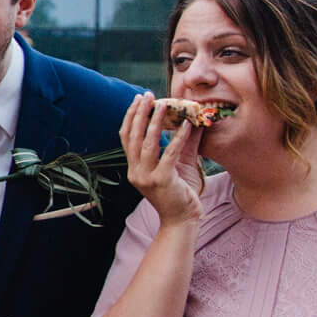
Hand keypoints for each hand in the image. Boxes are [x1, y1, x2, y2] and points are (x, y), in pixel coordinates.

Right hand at [120, 93, 204, 227]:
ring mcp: (146, 177)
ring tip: (163, 104)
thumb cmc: (179, 193)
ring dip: (155, 121)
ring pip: (148, 143)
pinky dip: (178, 138)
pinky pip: (170, 154)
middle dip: (139, 114)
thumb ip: (182, 143)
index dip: (131, 118)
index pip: (126, 138)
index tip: (137, 101)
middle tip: (146, 96)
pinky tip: (186, 125)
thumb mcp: (178, 165)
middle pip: (133, 137)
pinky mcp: (162, 180)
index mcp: (133, 169)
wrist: (181, 220)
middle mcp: (135, 172)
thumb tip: (191, 119)